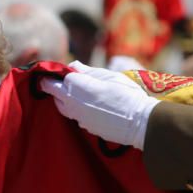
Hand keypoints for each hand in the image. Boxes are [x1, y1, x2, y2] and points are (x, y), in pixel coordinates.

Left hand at [40, 61, 159, 149]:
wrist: (139, 121)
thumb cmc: (126, 94)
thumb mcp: (108, 76)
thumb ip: (87, 71)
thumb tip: (72, 66)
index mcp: (75, 87)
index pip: (53, 80)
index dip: (55, 74)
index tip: (58, 71)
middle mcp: (71, 103)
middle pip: (53, 93)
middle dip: (55, 85)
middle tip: (67, 79)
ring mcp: (77, 117)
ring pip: (62, 106)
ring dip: (64, 97)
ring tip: (78, 91)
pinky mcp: (85, 127)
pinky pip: (75, 115)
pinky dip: (77, 108)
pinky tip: (90, 104)